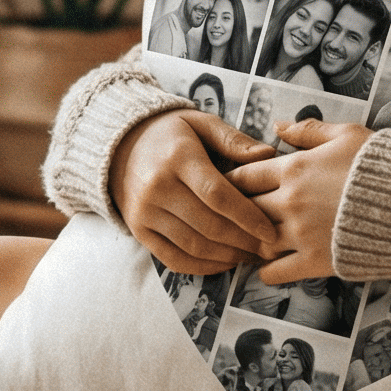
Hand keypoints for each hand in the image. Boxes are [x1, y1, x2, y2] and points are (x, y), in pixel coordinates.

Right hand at [109, 109, 278, 275]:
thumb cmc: (170, 134)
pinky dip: (202, 267)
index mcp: (178, 157)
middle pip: (209, 225)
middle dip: (243, 242)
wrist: (119, 147)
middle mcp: (157, 186)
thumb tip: (269, 155)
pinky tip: (223, 264)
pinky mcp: (138, 230)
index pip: (217, 195)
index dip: (247, 217)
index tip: (270, 231)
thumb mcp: (200, 123)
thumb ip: (233, 140)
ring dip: (226, 257)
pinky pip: (173, 258)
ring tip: (250, 256)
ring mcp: (145, 211)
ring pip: (193, 246)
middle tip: (267, 249)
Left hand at [226, 119, 367, 281]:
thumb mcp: (348, 135)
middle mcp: (290, 202)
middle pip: (243, 209)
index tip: (224, 186)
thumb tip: (278, 126)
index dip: (230, 181)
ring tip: (249, 240)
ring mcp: (300, 234)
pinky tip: (267, 266)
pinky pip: (274, 271)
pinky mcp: (314, 262)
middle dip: (235, 212)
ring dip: (250, 241)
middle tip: (230, 216)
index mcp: (294, 169)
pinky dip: (265, 270)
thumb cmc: (384, 167)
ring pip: (255, 240)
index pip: (243, 175)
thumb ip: (309, 131)